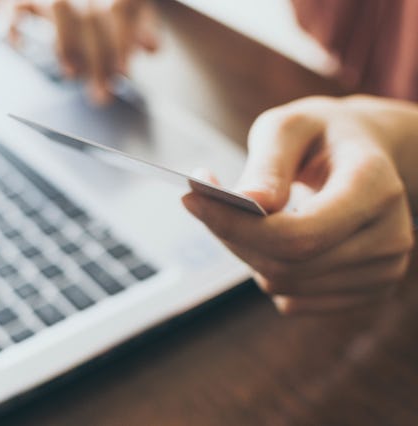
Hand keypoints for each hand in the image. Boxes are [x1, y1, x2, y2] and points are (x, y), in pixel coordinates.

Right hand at [9, 0, 158, 103]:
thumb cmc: (98, 1)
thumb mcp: (123, 3)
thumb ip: (139, 23)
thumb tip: (152, 48)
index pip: (121, 6)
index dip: (123, 40)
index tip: (124, 72)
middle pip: (91, 16)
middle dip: (98, 59)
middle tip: (101, 95)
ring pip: (60, 7)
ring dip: (65, 44)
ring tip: (71, 74)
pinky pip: (13, 6)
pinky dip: (13, 25)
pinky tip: (19, 44)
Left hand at [183, 95, 417, 314]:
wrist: (365, 155)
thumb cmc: (321, 136)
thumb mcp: (290, 127)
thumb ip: (269, 163)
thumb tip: (248, 202)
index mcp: (376, 187)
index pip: (300, 234)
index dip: (238, 226)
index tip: (190, 199)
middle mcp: (389, 236)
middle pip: (287, 264)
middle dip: (232, 236)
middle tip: (202, 201)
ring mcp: (382, 271)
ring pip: (284, 284)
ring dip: (246, 252)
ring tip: (242, 215)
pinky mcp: (365, 292)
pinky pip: (292, 298)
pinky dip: (265, 269)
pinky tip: (267, 237)